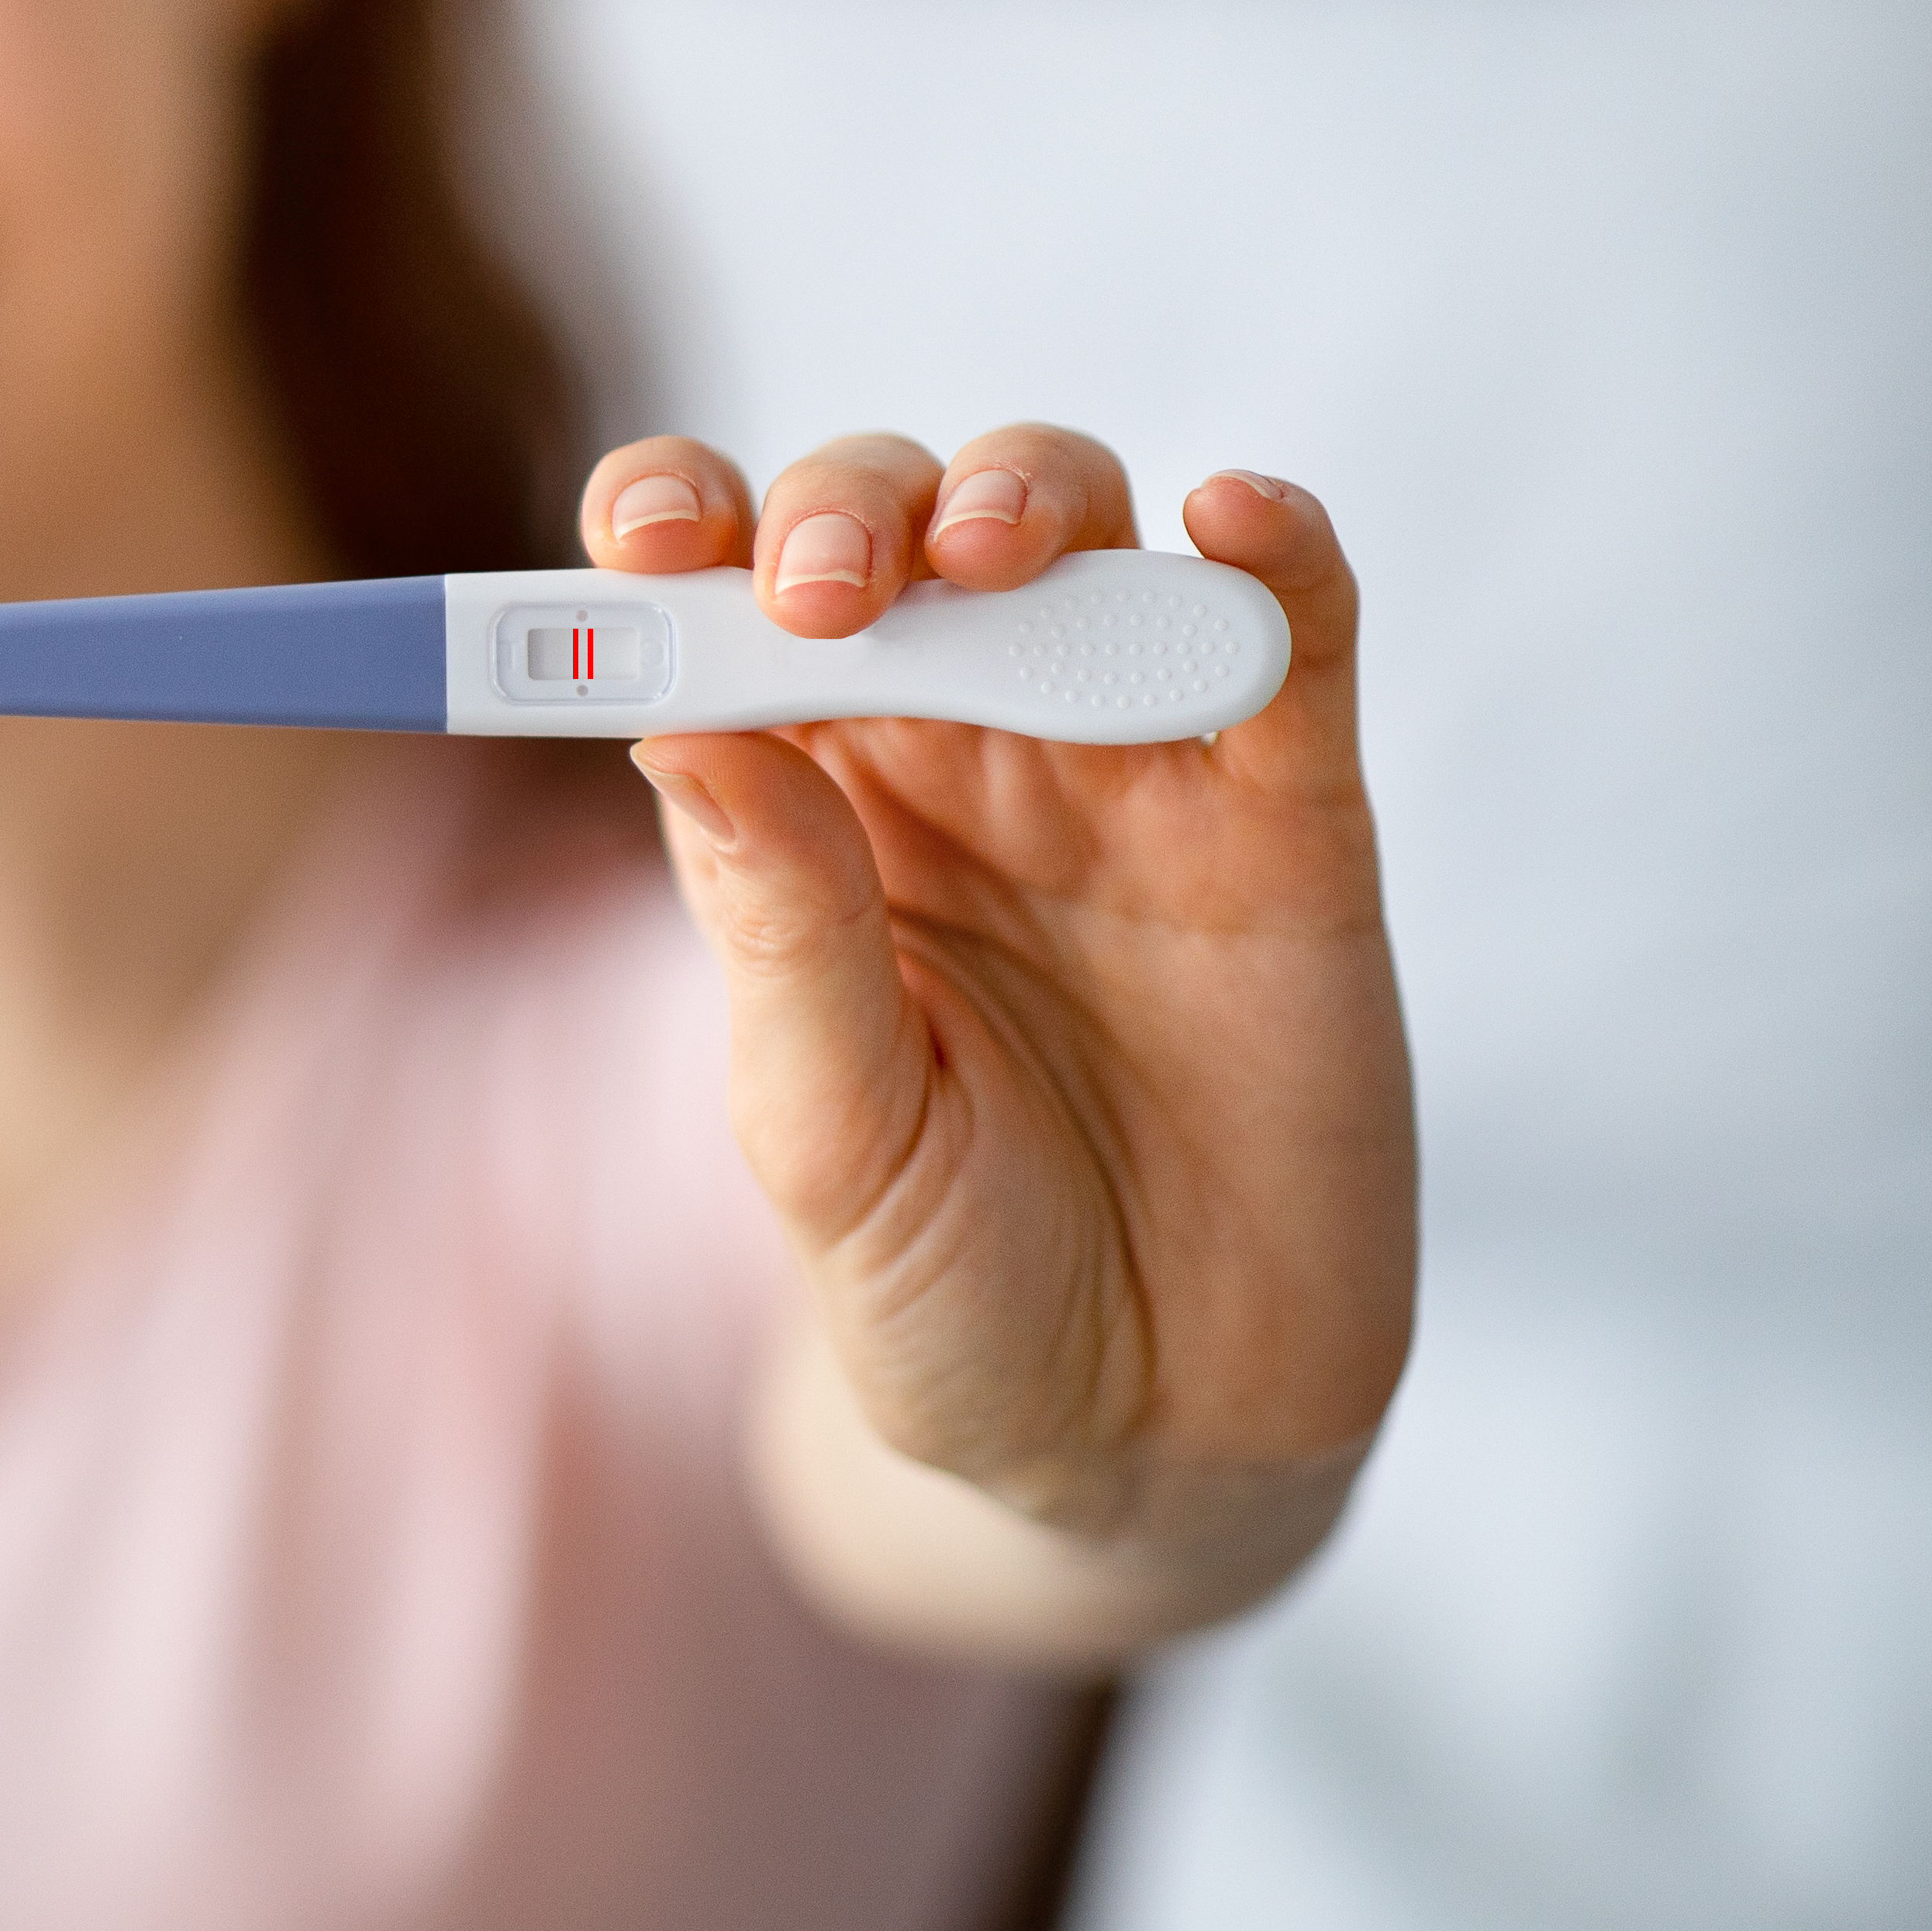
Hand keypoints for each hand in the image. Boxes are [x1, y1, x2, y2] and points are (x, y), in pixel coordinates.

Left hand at [595, 428, 1413, 1552]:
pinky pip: (1293, 640)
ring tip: (988, 553)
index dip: (670, 534)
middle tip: (825, 596)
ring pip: (1082, 538)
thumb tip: (675, 727)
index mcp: (800, 813)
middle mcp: (953, 754)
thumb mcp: (828, 1134)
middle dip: (848, 513)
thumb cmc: (946, 1283)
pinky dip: (1277, 555)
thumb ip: (778, 930)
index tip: (638, 542)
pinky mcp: (1292, 819)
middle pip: (894, 533)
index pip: (711, 612)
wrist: (1145, 1436)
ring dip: (1028, 494)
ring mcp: (1127, 771)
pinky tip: (1238, 521)